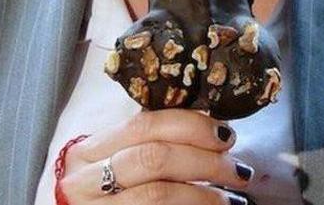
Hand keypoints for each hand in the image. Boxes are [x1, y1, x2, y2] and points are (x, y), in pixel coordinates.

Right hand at [60, 109, 253, 203]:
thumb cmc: (98, 189)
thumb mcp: (111, 160)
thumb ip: (146, 142)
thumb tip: (209, 131)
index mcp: (90, 149)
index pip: (146, 125)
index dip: (190, 126)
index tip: (224, 134)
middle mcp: (87, 179)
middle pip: (154, 159)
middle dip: (204, 161)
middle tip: (237, 169)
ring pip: (158, 195)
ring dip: (203, 195)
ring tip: (230, 199)